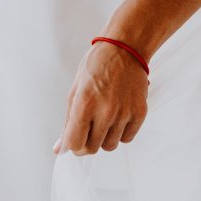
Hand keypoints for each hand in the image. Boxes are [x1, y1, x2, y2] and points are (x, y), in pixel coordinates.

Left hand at [57, 40, 149, 154]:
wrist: (124, 50)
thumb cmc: (96, 68)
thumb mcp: (75, 92)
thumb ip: (68, 123)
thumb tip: (61, 149)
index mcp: (85, 104)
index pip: (75, 144)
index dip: (72, 145)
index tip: (74, 140)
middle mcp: (106, 111)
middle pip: (92, 148)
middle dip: (87, 142)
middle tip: (89, 128)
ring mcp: (125, 113)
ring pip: (110, 146)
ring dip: (104, 138)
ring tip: (104, 119)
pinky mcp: (140, 113)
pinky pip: (127, 138)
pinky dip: (120, 132)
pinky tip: (118, 117)